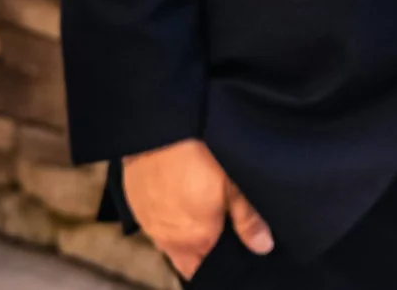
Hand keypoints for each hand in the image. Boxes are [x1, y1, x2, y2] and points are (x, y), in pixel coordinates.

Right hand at [123, 137, 270, 279]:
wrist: (159, 125)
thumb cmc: (201, 153)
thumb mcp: (235, 183)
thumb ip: (249, 219)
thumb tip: (262, 247)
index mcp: (192, 240)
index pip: (202, 270)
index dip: (219, 264)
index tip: (233, 250)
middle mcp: (164, 238)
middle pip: (185, 256)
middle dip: (203, 248)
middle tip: (224, 224)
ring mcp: (147, 220)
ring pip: (169, 237)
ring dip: (184, 229)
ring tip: (204, 205)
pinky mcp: (134, 200)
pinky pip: (155, 217)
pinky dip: (169, 212)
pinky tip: (183, 192)